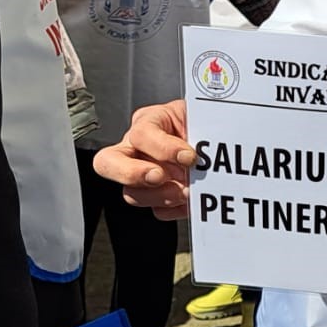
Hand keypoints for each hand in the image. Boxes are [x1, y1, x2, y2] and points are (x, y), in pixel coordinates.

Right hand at [93, 101, 195, 218]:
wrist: (219, 146)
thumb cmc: (206, 124)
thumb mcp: (202, 115)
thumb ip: (198, 126)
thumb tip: (200, 147)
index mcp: (148, 122)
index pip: (141, 134)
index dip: (163, 147)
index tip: (188, 156)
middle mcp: (137, 149)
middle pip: (107, 163)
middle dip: (132, 173)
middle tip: (160, 177)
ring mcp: (142, 176)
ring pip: (131, 194)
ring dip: (162, 196)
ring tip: (188, 191)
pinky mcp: (157, 198)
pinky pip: (158, 211)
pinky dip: (176, 209)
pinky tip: (191, 201)